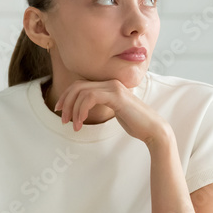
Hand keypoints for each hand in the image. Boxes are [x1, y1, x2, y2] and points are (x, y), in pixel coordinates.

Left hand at [54, 79, 171, 146]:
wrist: (153, 130)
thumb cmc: (135, 123)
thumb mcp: (114, 111)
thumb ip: (102, 104)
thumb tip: (83, 107)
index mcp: (109, 85)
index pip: (81, 84)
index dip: (67, 96)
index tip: (59, 109)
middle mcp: (111, 83)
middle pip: (78, 86)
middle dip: (66, 102)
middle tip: (63, 118)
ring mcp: (114, 88)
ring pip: (82, 92)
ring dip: (73, 109)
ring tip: (73, 125)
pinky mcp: (116, 96)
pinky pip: (91, 97)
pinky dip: (82, 109)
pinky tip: (81, 121)